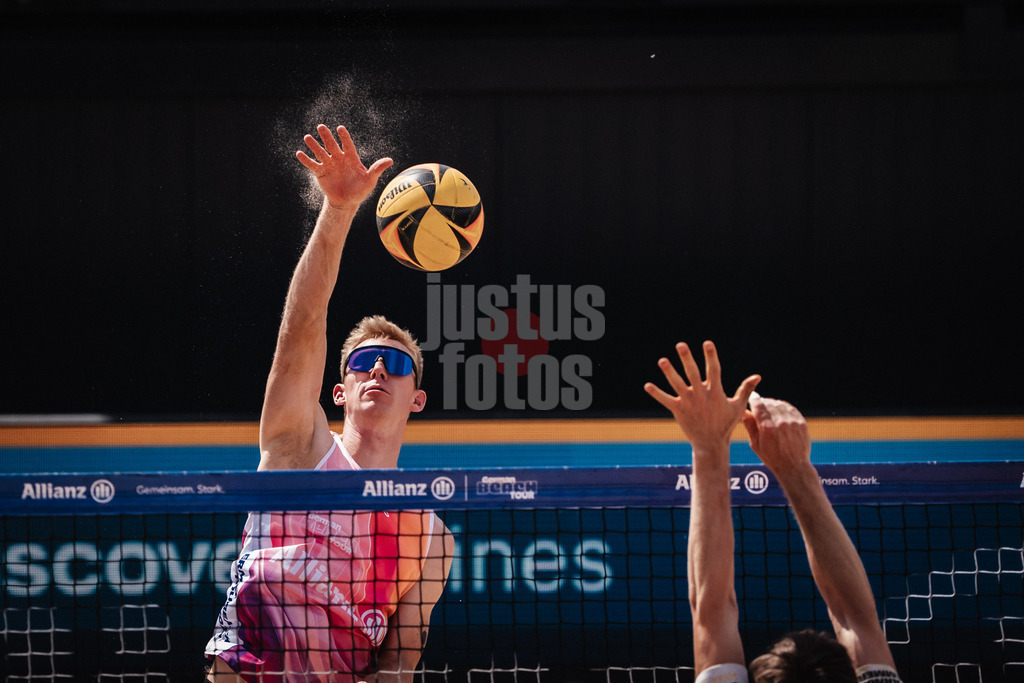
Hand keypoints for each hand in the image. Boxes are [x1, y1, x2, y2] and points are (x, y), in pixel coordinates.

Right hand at [296, 124, 393, 209]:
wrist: (346, 202)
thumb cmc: (360, 190)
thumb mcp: (370, 180)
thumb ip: (377, 169)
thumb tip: (390, 160)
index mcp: (351, 158)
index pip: (347, 144)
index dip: (344, 137)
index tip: (340, 128)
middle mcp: (338, 158)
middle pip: (331, 145)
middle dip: (326, 136)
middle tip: (321, 127)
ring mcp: (329, 164)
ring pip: (320, 152)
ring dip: (314, 145)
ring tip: (308, 137)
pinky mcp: (320, 172)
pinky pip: (312, 165)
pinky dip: (306, 160)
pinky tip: (299, 153)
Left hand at [644, 341, 759, 452]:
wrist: (711, 444)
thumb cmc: (726, 424)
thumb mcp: (738, 406)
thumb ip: (746, 389)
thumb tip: (758, 376)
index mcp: (715, 392)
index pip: (714, 370)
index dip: (711, 356)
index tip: (707, 342)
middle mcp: (701, 395)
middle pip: (693, 373)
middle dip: (687, 359)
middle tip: (680, 345)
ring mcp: (689, 402)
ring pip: (677, 384)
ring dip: (669, 372)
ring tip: (662, 360)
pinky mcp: (679, 410)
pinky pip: (666, 400)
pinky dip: (657, 393)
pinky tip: (647, 385)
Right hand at [742, 392, 811, 475]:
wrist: (793, 466)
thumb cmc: (772, 458)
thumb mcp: (756, 444)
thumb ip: (750, 426)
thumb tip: (744, 412)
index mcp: (767, 428)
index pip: (758, 405)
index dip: (754, 400)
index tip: (751, 398)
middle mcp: (780, 423)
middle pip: (769, 403)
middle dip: (763, 403)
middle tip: (759, 405)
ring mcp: (792, 422)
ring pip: (780, 404)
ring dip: (772, 404)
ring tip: (769, 408)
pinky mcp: (801, 423)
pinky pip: (790, 408)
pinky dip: (783, 407)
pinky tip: (779, 410)